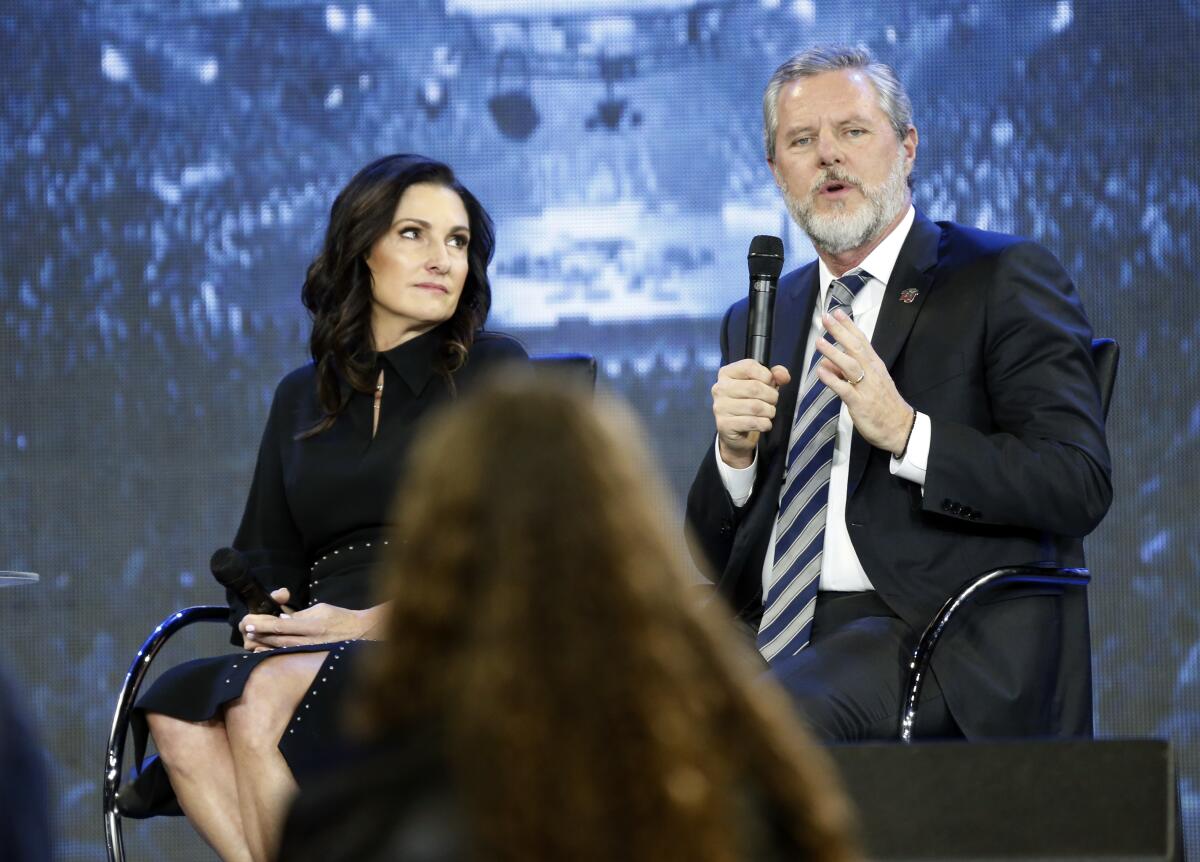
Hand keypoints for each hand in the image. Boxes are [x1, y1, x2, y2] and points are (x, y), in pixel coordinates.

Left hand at [240, 593, 383, 649]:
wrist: (361, 633)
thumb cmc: (341, 618)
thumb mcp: (321, 609)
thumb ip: (301, 615)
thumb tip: (282, 620)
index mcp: (312, 626)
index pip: (282, 625)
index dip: (264, 625)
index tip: (251, 623)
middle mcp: (310, 641)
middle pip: (278, 639)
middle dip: (260, 635)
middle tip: (246, 631)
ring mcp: (310, 651)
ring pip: (281, 650)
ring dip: (263, 645)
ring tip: (251, 641)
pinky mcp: (311, 658)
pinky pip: (289, 656)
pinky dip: (275, 654)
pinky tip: (265, 652)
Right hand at [711, 358, 791, 467]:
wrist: (735, 432)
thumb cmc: (749, 403)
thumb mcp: (763, 385)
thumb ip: (774, 376)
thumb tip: (783, 376)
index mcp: (726, 373)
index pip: (749, 366)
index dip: (766, 375)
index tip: (770, 384)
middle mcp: (720, 388)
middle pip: (754, 387)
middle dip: (771, 396)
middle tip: (772, 402)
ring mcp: (720, 407)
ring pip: (755, 407)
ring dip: (769, 411)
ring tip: (768, 413)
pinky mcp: (724, 424)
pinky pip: (753, 422)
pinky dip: (764, 424)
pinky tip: (763, 424)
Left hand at [814, 309, 914, 455]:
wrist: (900, 427)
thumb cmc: (883, 404)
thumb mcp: (869, 383)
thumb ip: (848, 371)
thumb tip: (828, 361)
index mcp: (874, 365)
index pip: (861, 341)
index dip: (849, 326)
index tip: (837, 313)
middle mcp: (871, 372)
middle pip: (855, 348)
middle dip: (840, 332)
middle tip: (825, 318)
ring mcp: (866, 387)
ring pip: (850, 365)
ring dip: (833, 353)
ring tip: (819, 342)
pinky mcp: (860, 403)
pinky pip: (844, 389)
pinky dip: (832, 380)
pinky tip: (821, 372)